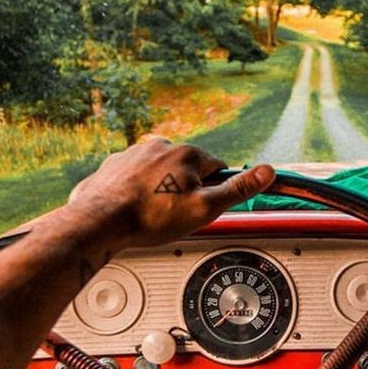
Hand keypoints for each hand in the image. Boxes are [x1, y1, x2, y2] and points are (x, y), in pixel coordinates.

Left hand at [66, 138, 274, 247]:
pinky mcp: (113, 166)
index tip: (206, 205)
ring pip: (160, 171)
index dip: (215, 190)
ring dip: (161, 188)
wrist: (99, 221)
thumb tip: (267, 171)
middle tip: (178, 215)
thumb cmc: (151, 218)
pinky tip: (134, 208)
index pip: (218, 168)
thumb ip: (238, 190)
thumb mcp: (205, 209)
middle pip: (187, 169)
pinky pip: (133, 176)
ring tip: (154, 214)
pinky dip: (136, 190)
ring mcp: (134, 154)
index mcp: (188, 154)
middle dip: (186, 189)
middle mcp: (161, 147)